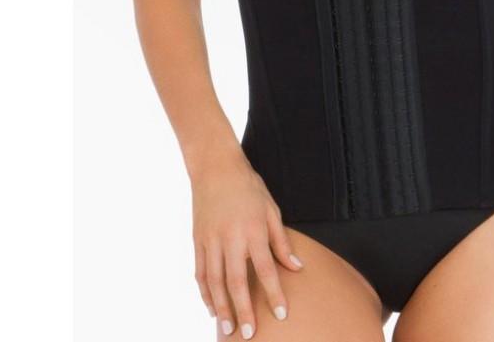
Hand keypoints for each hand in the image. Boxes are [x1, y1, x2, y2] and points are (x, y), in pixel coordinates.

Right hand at [191, 154, 303, 337]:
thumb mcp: (272, 209)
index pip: (266, 268)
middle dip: (243, 309)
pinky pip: (200, 272)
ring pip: (214, 281)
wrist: (216, 167)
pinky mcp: (198, 240)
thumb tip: (296, 267)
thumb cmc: (249, 187)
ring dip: (221, 307)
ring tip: (227, 329)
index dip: (274, 293)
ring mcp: (211, 240)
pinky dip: (205, 292)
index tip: (281, 314)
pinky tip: (211, 307)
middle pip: (237, 281)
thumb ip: (282, 241)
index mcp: (254, 229)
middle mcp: (231, 237)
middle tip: (249, 333)